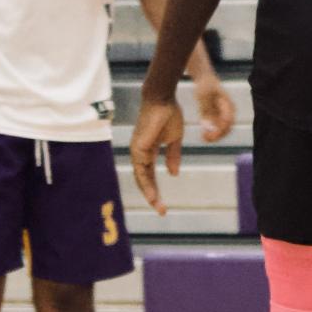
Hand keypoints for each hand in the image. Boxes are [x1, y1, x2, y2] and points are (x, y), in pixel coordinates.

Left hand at [129, 96, 183, 215]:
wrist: (163, 100)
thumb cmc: (168, 115)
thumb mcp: (174, 140)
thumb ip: (172, 156)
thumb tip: (173, 173)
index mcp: (147, 151)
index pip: (149, 176)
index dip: (155, 190)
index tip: (163, 204)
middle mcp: (140, 153)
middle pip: (144, 180)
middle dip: (153, 197)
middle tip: (162, 211)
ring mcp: (138, 151)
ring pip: (142, 178)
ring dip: (150, 194)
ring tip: (159, 207)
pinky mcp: (139, 148)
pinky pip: (142, 171)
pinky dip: (146, 185)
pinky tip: (153, 195)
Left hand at [192, 76, 235, 142]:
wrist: (204, 79)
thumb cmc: (204, 85)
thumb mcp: (202, 96)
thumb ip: (205, 110)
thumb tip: (207, 125)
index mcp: (229, 105)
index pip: (227, 121)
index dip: (219, 130)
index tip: (208, 134)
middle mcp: (229, 111)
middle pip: (227, 128)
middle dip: (217, 135)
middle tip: (205, 139)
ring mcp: (225, 115)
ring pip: (223, 130)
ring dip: (215, 136)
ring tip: (204, 138)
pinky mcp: (219, 117)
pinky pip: (218, 128)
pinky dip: (212, 133)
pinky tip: (203, 135)